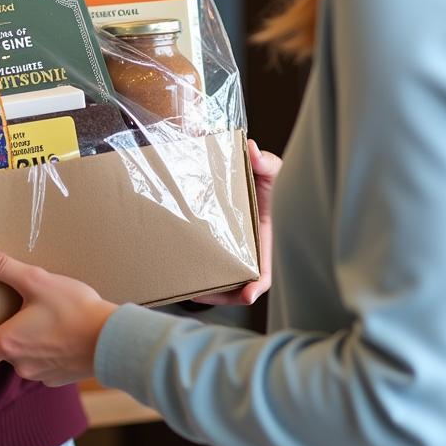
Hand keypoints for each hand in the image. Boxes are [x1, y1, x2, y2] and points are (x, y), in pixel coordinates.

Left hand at [0, 242, 116, 385]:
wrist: (113, 340)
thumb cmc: (73, 310)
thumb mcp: (35, 281)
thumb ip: (0, 267)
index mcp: (8, 344)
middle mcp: (20, 365)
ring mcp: (42, 374)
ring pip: (23, 361)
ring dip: (23, 346)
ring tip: (33, 324)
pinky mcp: (61, 378)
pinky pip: (44, 366)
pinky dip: (45, 353)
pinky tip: (56, 335)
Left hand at [192, 138, 281, 305]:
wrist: (238, 173)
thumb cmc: (260, 177)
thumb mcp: (268, 171)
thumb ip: (266, 163)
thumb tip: (253, 150)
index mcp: (262, 241)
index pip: (263, 272)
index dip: (255, 285)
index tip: (246, 295)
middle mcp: (245, 251)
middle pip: (235, 284)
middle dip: (220, 294)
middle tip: (197, 294)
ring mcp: (227, 250)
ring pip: (217, 278)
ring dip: (203, 288)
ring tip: (183, 288)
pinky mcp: (210, 243)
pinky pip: (202, 262)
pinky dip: (193, 270)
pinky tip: (177, 269)